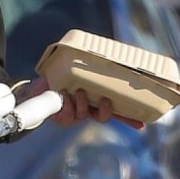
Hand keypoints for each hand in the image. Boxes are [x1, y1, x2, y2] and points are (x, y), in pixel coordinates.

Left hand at [21, 76, 144, 130]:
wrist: (36, 86)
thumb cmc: (60, 76)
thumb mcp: (79, 71)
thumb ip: (93, 68)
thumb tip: (110, 54)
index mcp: (97, 100)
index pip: (117, 111)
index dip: (130, 119)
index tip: (143, 124)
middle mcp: (89, 110)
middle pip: (104, 117)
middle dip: (106, 110)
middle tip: (105, 101)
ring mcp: (75, 115)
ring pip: (85, 115)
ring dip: (83, 104)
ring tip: (77, 92)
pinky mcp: (62, 118)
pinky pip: (68, 116)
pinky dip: (67, 105)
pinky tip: (63, 97)